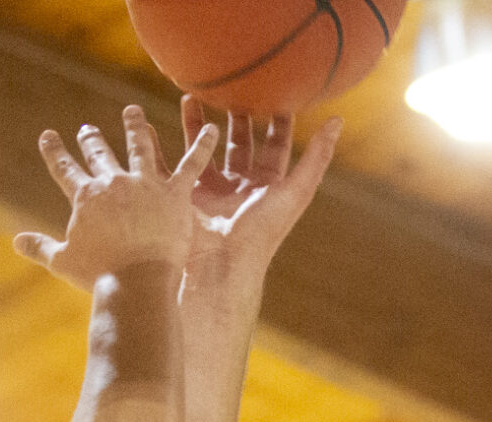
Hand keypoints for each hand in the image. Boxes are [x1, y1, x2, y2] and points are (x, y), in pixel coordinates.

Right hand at [15, 105, 219, 286]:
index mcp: (85, 196)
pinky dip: (204, 145)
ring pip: (141, 146)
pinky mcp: (174, 194)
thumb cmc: (99, 276)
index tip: (48, 136)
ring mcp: (145, 184)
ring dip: (136, 127)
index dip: (55, 151)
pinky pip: (192, 164)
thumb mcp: (63, 261)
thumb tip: (16, 242)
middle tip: (88, 130)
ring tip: (133, 113)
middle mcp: (113, 182)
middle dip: (92, 139)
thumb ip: (40, 247)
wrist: (136, 284)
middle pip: (100, 154)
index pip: (64, 168)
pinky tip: (213, 128)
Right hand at [179, 99, 338, 293]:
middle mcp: (239, 186)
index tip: (277, 90)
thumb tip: (337, 120)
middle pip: (239, 143)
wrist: (221, 265)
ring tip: (191, 95)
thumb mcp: (295, 191)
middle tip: (233, 86)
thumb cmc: (262, 231)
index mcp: (268, 185)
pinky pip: (172, 164)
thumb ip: (316, 158)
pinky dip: (161, 144)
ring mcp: (211, 190)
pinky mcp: (186, 196)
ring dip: (198, 122)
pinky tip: (153, 123)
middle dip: (236, 115)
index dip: (278, 119)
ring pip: (204, 148)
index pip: (276, 144)